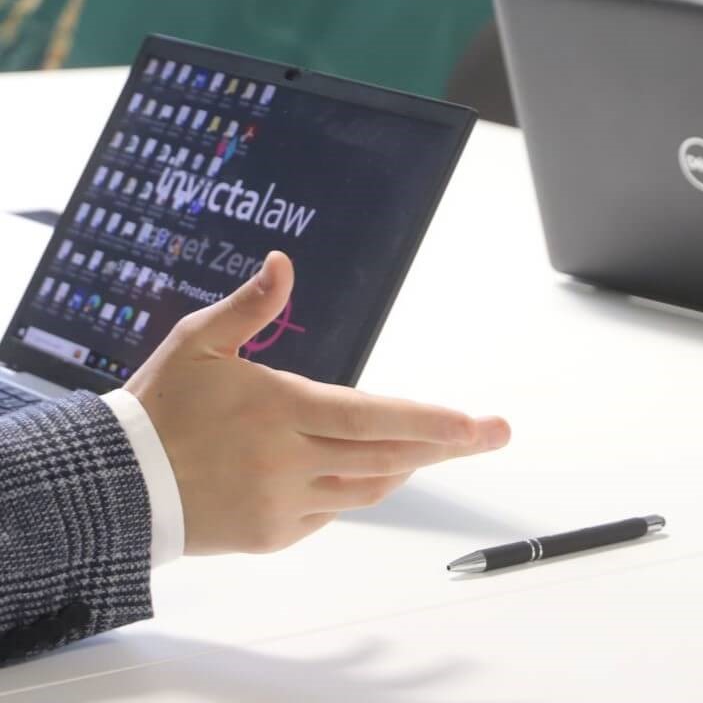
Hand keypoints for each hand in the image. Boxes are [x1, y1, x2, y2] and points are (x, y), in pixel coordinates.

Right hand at [126, 251, 509, 553]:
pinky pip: (332, 510)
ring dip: (408, 464)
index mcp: (279, 409)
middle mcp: (288, 461)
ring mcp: (281, 504)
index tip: (475, 422)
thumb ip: (248, 305)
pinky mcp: (270, 535)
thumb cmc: (158, 406)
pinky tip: (372, 469)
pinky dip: (358, 488)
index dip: (429, 420)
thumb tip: (283, 263)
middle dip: (448, 444)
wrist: (111, 487)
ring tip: (444, 446)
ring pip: (367, 487)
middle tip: (495, 433)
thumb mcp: (197, 342)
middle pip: (386, 454)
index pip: (372, 415)